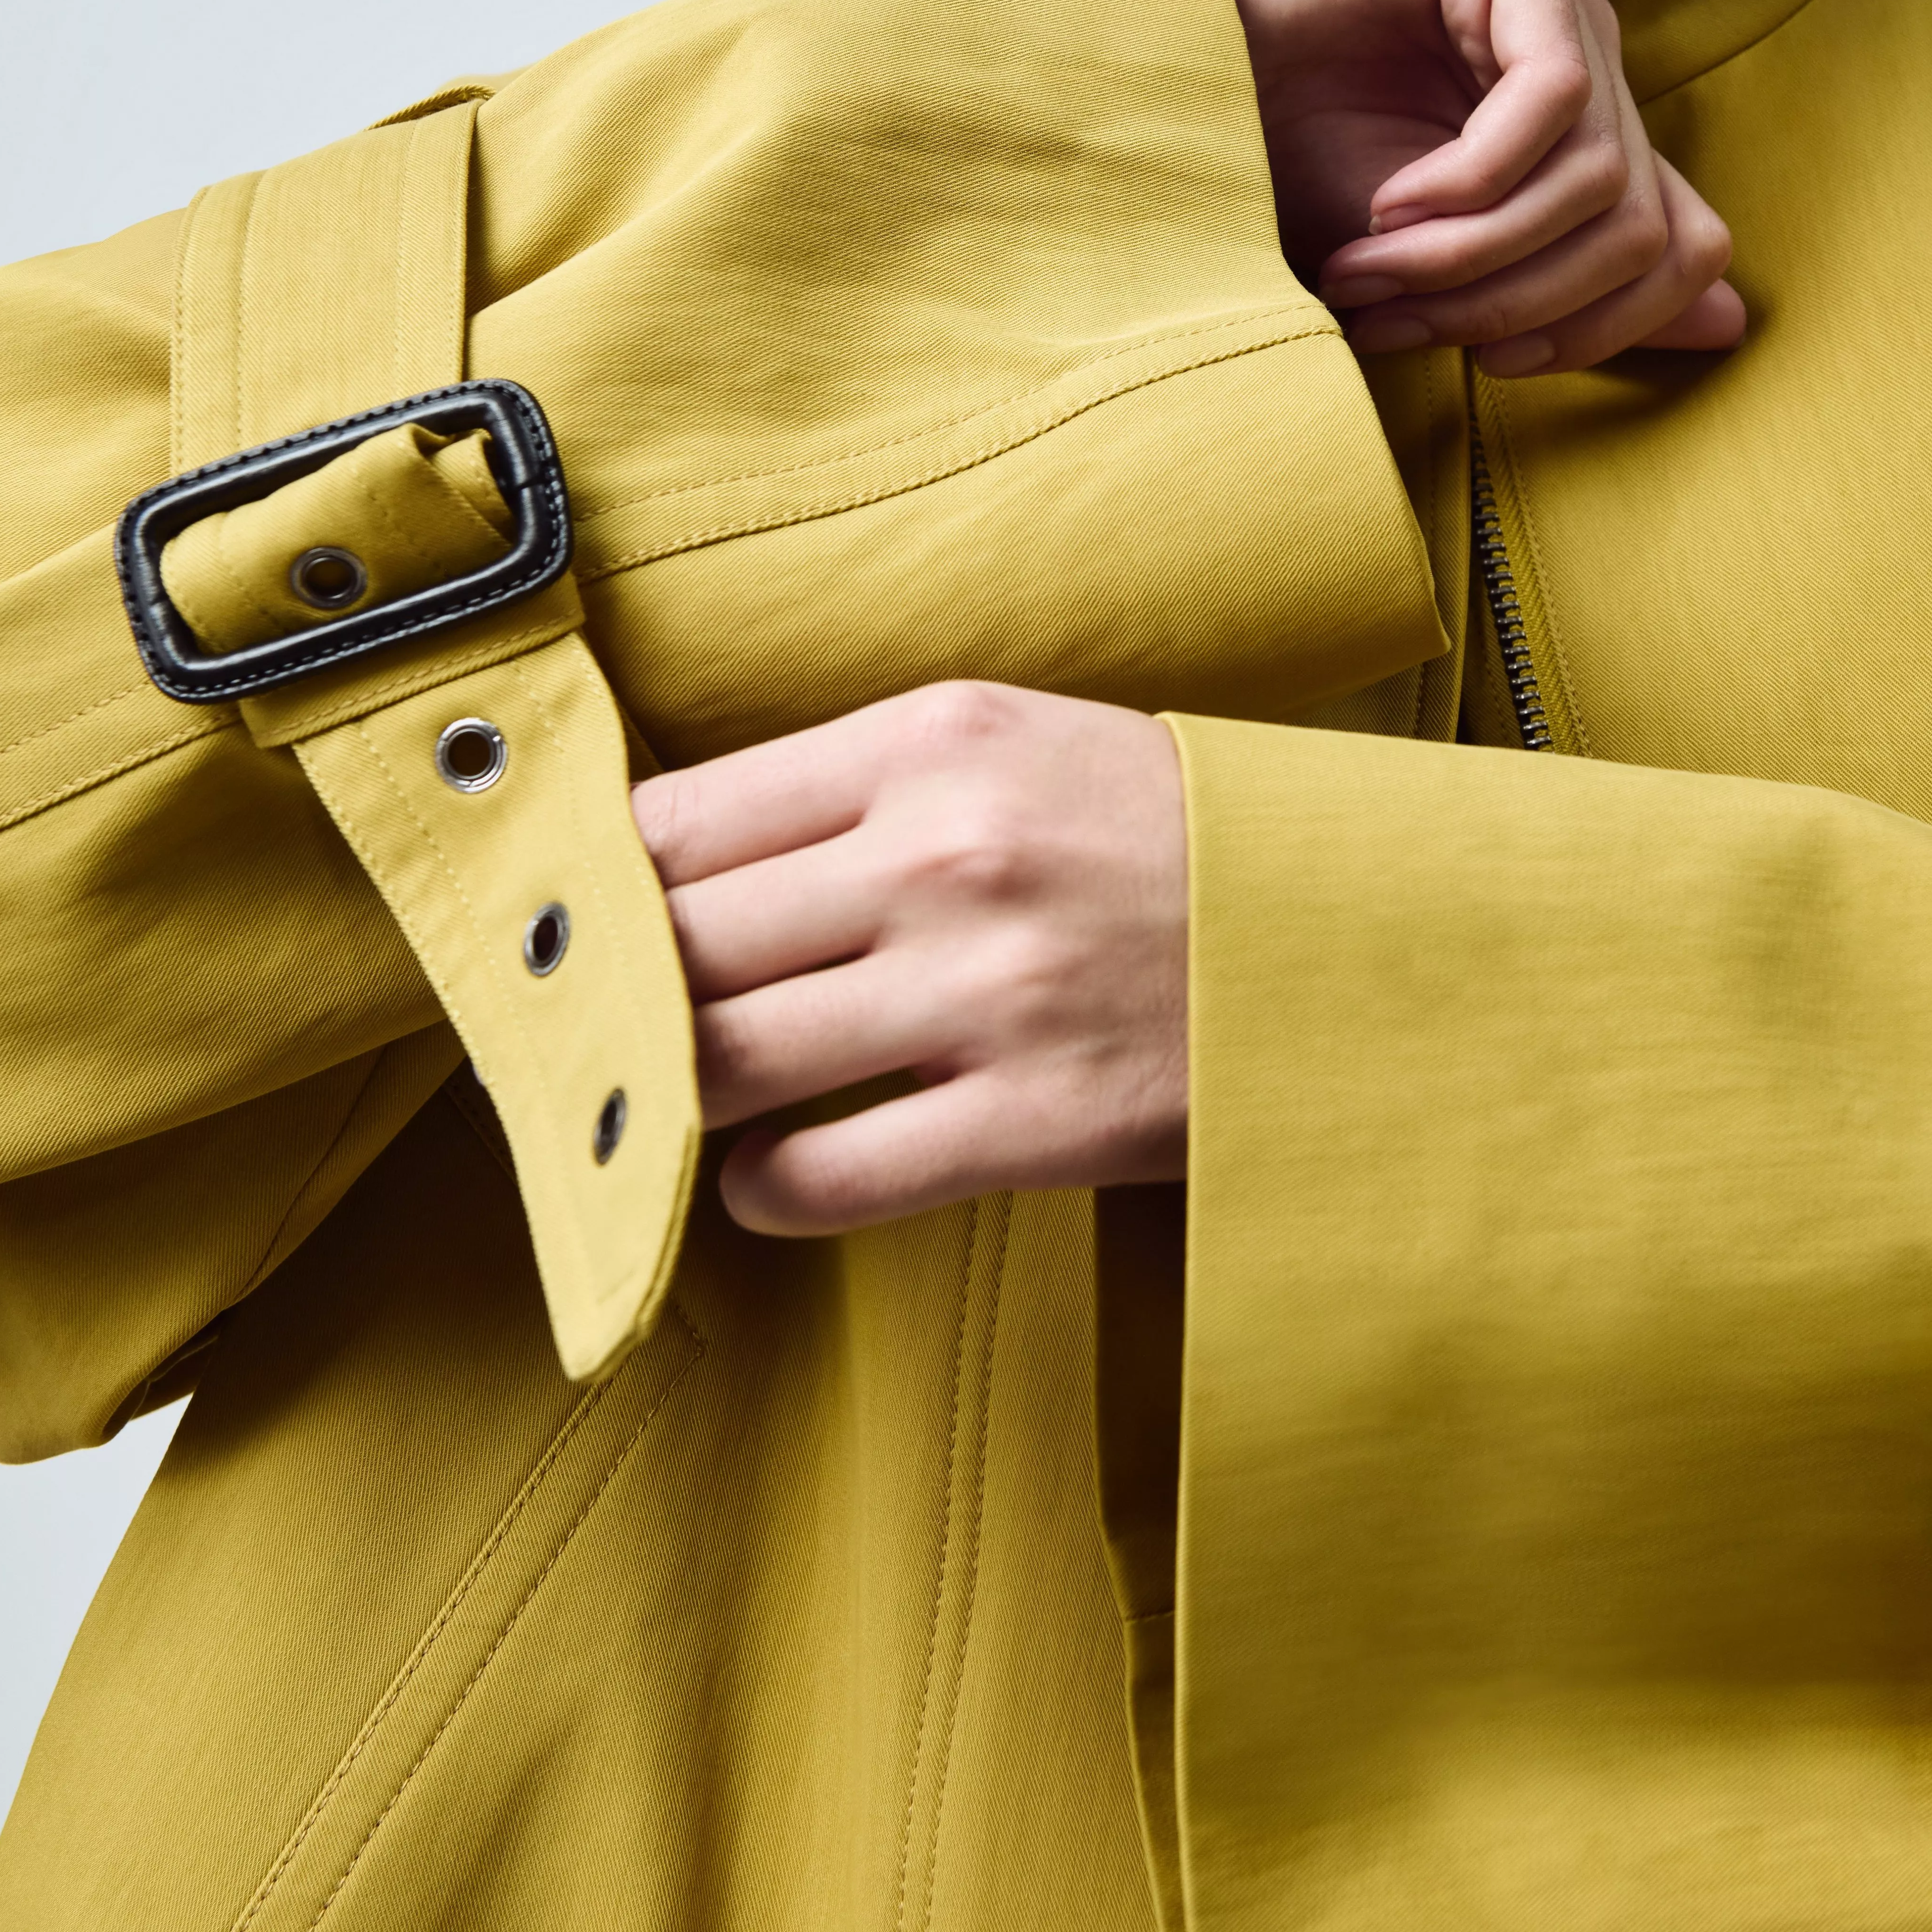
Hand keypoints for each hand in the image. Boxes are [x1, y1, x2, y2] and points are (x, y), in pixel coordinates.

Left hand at [633, 682, 1186, 1234]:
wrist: (1353, 930)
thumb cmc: (1156, 836)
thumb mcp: (1010, 747)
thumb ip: (851, 792)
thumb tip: (660, 866)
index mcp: (932, 742)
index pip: (674, 822)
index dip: (599, 890)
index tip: (579, 933)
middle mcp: (945, 856)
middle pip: (677, 947)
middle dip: (614, 1004)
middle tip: (594, 1037)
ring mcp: (986, 993)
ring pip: (721, 1064)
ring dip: (675, 1100)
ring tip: (678, 1105)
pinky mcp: (1030, 1119)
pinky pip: (817, 1177)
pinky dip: (764, 1189)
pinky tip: (778, 1170)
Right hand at [1202, 0, 1742, 374]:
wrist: (1158, 74)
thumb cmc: (1274, 161)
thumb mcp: (1430, 262)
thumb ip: (1572, 284)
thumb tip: (1733, 325)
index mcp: (1578, 120)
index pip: (1679, 239)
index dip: (1606, 326)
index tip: (1496, 363)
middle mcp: (1583, 44)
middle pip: (1639, 223)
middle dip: (1518, 300)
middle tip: (1399, 319)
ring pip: (1600, 173)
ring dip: (1478, 254)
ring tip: (1373, 267)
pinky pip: (1556, 95)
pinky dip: (1474, 181)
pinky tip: (1390, 204)